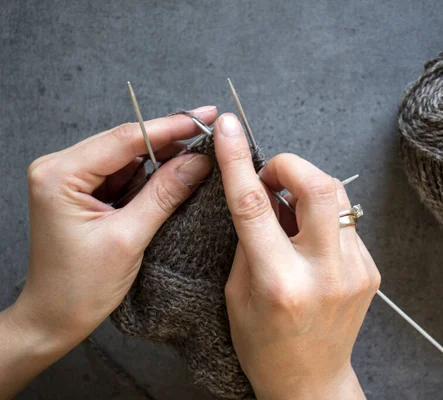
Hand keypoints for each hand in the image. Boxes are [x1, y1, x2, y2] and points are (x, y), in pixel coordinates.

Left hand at [0, 106, 215, 397]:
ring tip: (199, 158)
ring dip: (162, 159)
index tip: (205, 117)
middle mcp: (59, 168)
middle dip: (169, 141)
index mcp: (59, 174)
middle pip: (126, 143)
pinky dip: (150, 177)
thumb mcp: (129, 237)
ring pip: (127, 157)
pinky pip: (123, 175)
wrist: (54, 318)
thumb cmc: (80, 287)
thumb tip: (199, 161)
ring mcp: (70, 179)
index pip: (125, 139)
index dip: (170, 127)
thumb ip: (165, 194)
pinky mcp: (83, 193)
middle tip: (209, 134)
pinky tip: (177, 176)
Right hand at [214, 114, 380, 399]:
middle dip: (290, 164)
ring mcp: (355, 271)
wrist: (311, 381)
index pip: (255, 205)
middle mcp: (324, 273)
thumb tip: (261, 191)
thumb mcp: (237, 292)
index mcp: (279, 282)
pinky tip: (307, 238)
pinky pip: (345, 221)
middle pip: (319, 185)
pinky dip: (321, 216)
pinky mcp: (370, 270)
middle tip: (270, 176)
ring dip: (306, 189)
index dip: (239, 160)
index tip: (229, 128)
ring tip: (287, 213)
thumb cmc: (264, 343)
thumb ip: (250, 238)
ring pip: (337, 197)